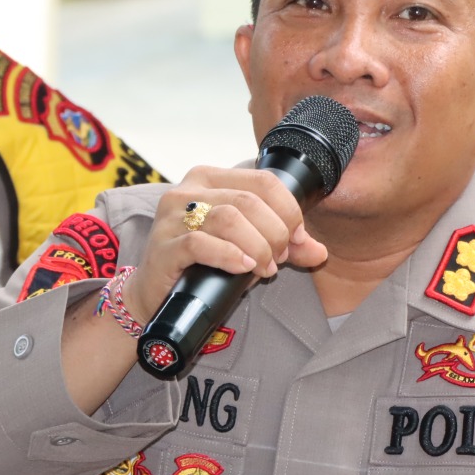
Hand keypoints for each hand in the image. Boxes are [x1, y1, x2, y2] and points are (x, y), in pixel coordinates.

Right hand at [122, 166, 328, 320]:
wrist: (155, 296)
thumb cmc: (203, 265)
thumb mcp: (249, 248)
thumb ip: (284, 245)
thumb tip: (319, 251)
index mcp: (211, 178)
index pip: (264, 181)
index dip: (288, 211)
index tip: (295, 239)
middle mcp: (188, 189)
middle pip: (249, 201)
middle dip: (274, 234)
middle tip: (278, 260)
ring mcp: (172, 216)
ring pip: (229, 219)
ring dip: (257, 247)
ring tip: (263, 268)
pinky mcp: (163, 245)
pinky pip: (201, 243)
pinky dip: (230, 256)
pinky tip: (243, 268)